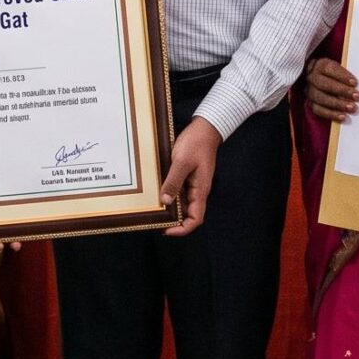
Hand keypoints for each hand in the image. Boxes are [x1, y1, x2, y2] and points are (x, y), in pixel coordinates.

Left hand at [160, 118, 221, 235]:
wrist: (205, 128)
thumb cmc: (196, 143)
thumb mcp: (182, 162)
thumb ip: (174, 181)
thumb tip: (165, 201)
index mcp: (201, 190)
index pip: (196, 218)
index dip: (183, 228)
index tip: (167, 230)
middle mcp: (197, 190)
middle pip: (188, 214)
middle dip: (173, 221)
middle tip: (155, 220)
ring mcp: (193, 183)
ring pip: (182, 203)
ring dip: (170, 208)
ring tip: (154, 209)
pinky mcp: (187, 176)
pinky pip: (178, 191)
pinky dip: (169, 194)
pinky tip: (157, 192)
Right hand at [301, 58, 358, 122]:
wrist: (317, 78)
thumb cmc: (333, 73)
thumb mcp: (337, 68)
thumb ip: (345, 73)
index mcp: (319, 65)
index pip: (329, 69)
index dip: (342, 76)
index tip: (355, 82)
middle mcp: (312, 78)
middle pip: (325, 85)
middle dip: (342, 91)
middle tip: (357, 97)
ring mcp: (309, 91)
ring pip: (322, 98)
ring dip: (338, 104)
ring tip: (352, 108)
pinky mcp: (310, 103)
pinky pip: (319, 110)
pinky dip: (331, 114)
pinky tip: (343, 117)